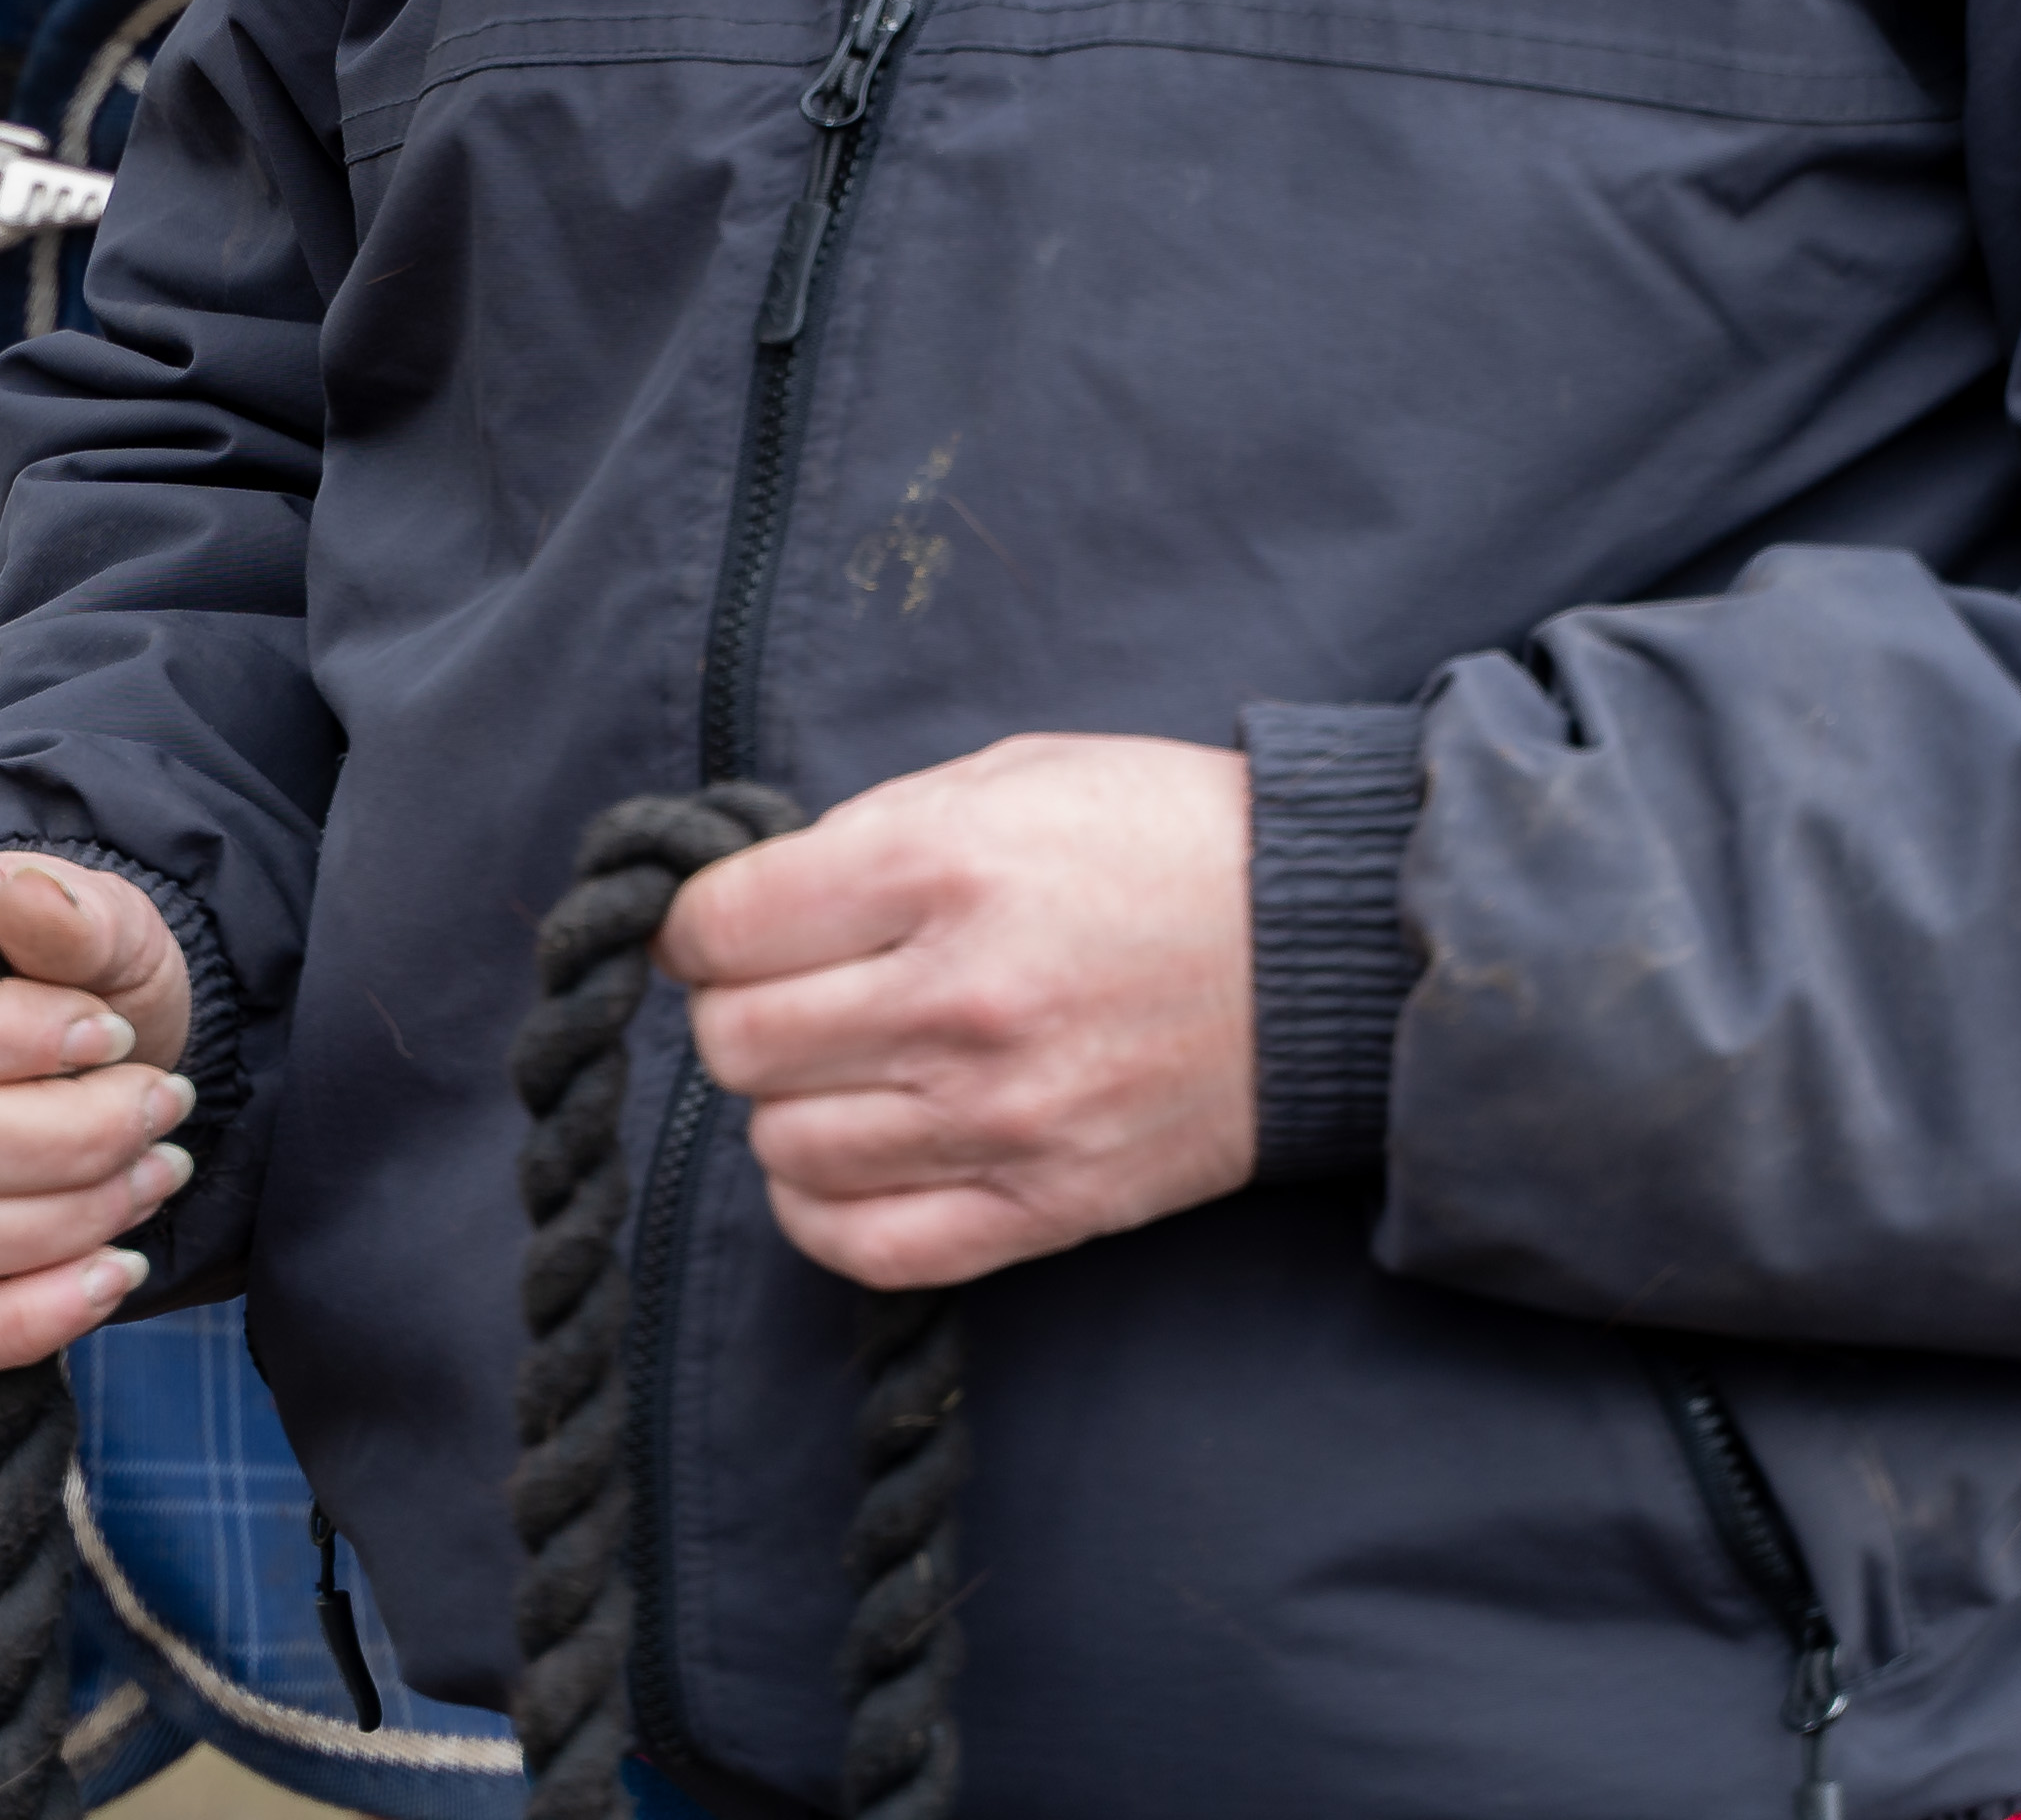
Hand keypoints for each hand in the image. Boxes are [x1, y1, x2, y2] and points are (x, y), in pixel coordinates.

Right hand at [0, 857, 201, 1378]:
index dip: (8, 1039)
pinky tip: (114, 1274)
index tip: (111, 1035)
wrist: (88, 1043)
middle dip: (74, 1142)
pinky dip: (27, 1322)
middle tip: (167, 1108)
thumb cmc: (82, 973)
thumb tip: (33, 902)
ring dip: (71, 1222)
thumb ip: (75, 914)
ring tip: (158, 1173)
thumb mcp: (104, 920)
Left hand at [657, 731, 1259, 1289]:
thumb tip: (744, 901)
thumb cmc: (1164, 838)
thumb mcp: (1011, 775)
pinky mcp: (1045, 1204)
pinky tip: (849, 1155)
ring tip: (841, 1067)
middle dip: (739, 1012)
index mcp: (942, 864)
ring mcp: (1002, 1115)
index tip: (717, 927)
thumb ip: (870, 835)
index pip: (720, 926)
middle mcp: (959, 998)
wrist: (1326, 946)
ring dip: (789, 1106)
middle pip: (736, 1044)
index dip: (694, 925)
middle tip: (791, 991)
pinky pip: (864, 1246)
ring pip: (784, 1147)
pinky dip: (823, 1209)